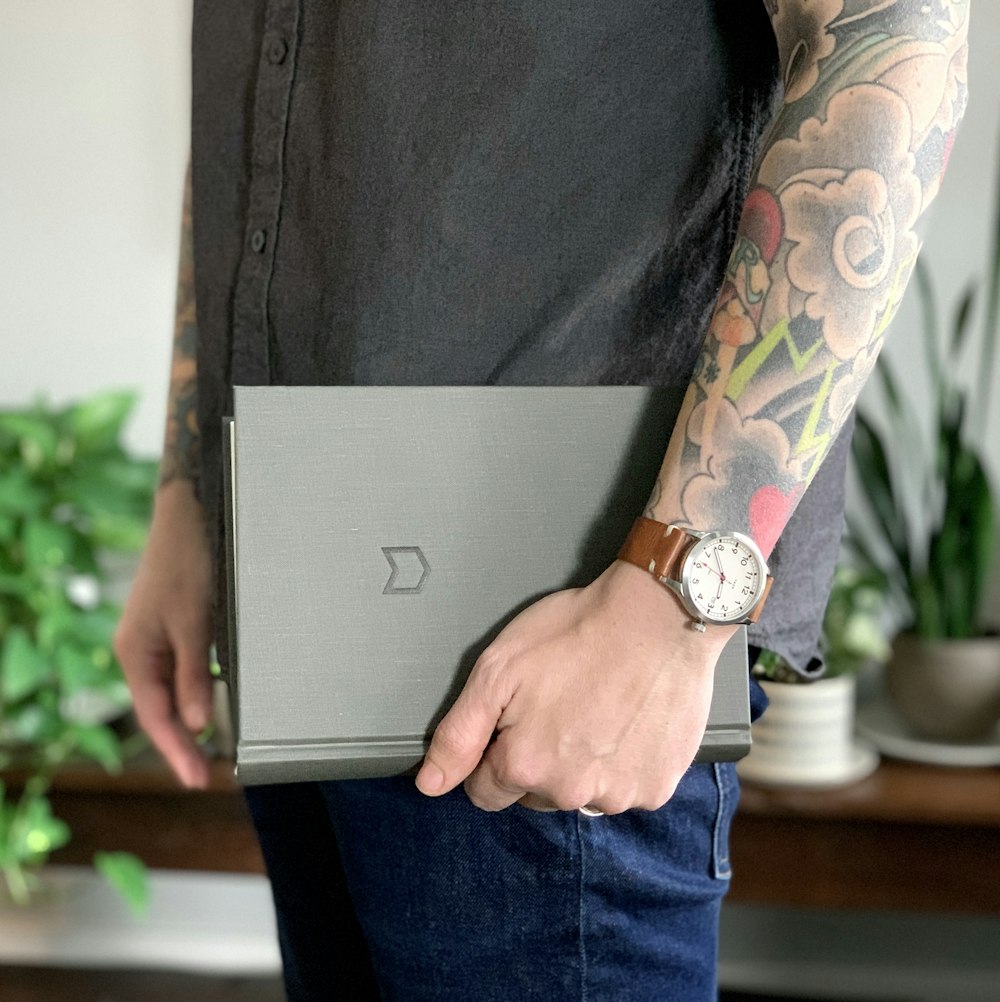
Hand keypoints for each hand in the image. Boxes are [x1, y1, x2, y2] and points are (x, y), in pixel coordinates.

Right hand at [114, 480, 213, 787]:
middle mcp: (141, 651)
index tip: (195, 780)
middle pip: (159, 709)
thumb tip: (194, 723)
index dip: (176, 750)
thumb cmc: (188, 563)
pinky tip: (210, 707)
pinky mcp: (173, 627)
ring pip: (170, 693)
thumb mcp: (195, 622)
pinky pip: (180, 672)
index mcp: (136, 653)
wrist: (190, 517)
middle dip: (181, 744)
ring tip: (209, 753)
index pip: (155, 715)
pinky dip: (195, 693)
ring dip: (188, 721)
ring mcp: (155, 639)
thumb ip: (193, 674)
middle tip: (205, 776)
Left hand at [415, 560, 736, 813]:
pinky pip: (627, 787)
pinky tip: (627, 720)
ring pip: (583, 793)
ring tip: (597, 707)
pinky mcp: (657, 786)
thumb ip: (459, 733)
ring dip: (583, 764)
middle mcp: (571, 792)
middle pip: (535, 794)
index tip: (515, 720)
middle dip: (538, 758)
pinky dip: (624, 763)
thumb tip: (430, 782)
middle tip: (558, 704)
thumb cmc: (580, 630)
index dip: (492, 753)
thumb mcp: (498, 668)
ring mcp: (619, 794)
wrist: (658, 616)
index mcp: (525, 765)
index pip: (486, 791)